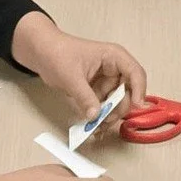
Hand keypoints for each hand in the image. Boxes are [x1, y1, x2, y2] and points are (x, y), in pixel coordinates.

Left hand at [10, 12, 146, 120]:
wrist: (41, 53)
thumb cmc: (57, 53)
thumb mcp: (71, 76)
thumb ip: (84, 97)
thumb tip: (95, 116)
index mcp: (113, 57)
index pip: (135, 73)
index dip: (139, 90)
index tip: (136, 106)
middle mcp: (114, 69)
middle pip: (128, 93)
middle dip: (118, 109)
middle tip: (105, 121)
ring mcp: (106, 81)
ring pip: (116, 103)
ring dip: (108, 116)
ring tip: (96, 128)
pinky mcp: (97, 90)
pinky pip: (103, 107)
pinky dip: (99, 117)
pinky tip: (93, 126)